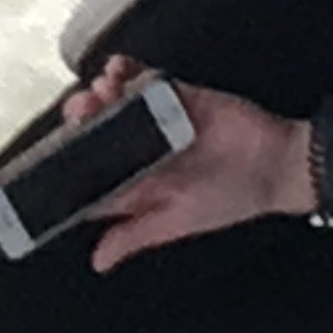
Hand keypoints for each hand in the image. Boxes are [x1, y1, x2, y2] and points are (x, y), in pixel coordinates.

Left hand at [87, 80, 318, 271]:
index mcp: (137, 183)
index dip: (69, 158)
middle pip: (96, 129)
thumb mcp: (177, 222)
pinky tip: (119, 70)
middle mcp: (142, 150)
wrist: (275, 162)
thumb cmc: (230, 197)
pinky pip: (143, 79)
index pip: (90, 171)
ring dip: (100, 92)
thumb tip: (98, 262)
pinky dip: (126, 71)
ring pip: (113, 100)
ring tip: (101, 91)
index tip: (56, 147)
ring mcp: (157, 120)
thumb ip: (136, 236)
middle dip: (81, 117)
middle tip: (81, 111)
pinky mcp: (176, 95)